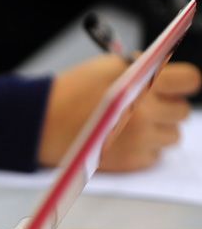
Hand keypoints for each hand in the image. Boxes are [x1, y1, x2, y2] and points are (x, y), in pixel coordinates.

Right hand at [39, 55, 200, 170]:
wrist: (42, 124)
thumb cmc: (68, 94)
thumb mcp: (106, 66)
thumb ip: (141, 68)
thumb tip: (163, 73)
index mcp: (142, 86)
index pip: (190, 81)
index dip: (181, 82)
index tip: (173, 85)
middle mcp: (146, 115)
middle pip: (182, 112)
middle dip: (166, 106)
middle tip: (144, 104)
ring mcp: (139, 141)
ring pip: (171, 137)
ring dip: (157, 129)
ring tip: (131, 124)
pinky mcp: (130, 163)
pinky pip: (154, 156)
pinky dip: (143, 148)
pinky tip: (122, 139)